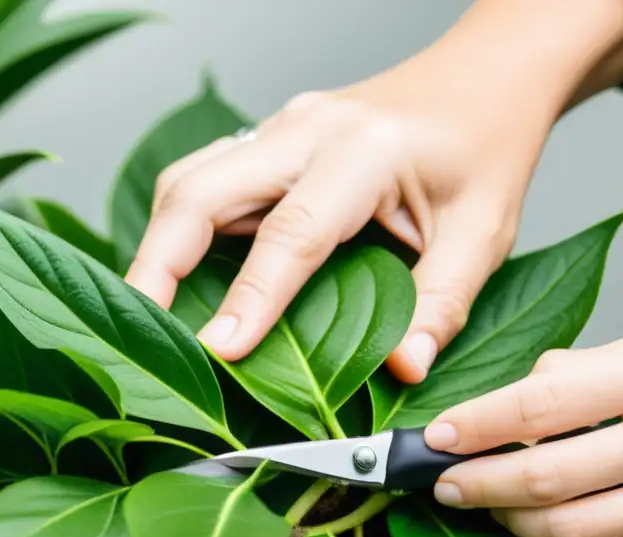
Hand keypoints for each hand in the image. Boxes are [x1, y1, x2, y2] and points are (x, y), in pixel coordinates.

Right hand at [124, 46, 558, 382]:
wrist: (480, 79)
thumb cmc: (484, 150)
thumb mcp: (481, 234)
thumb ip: (439, 304)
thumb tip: (402, 371)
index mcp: (364, 153)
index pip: (291, 232)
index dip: (250, 296)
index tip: (218, 351)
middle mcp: (307, 130)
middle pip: (200, 192)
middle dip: (156, 265)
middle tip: (137, 334)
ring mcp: (279, 128)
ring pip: (188, 183)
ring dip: (158, 247)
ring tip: (150, 314)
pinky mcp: (268, 139)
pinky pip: (204, 181)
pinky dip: (178, 230)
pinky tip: (180, 274)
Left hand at [424, 319, 622, 536]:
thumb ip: (582, 369)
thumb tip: (507, 404)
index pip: (538, 406)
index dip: (471, 428)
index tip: (431, 441)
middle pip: (546, 488)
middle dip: (478, 491)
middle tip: (451, 487)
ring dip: (528, 532)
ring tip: (513, 509)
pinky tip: (583, 536)